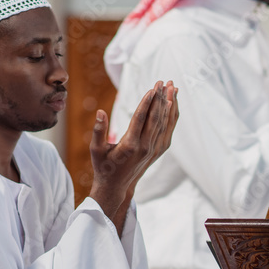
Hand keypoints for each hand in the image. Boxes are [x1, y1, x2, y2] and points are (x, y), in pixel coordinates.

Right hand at [89, 81, 177, 232]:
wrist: (116, 186)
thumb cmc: (103, 166)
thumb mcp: (96, 149)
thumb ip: (98, 131)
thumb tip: (100, 112)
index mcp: (130, 145)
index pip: (141, 118)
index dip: (147, 102)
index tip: (152, 88)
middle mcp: (145, 147)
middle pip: (155, 118)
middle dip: (160, 98)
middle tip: (163, 82)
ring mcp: (153, 149)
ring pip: (164, 123)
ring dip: (168, 104)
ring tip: (172, 87)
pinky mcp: (157, 151)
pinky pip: (167, 130)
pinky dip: (171, 116)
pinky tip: (172, 103)